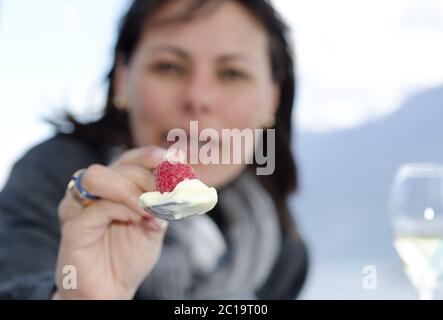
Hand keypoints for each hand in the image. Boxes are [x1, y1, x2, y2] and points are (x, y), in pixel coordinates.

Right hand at [54, 146, 167, 298]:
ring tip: (151, 208)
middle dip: (150, 178)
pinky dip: (125, 209)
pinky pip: (99, 207)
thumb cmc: (129, 256)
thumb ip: (163, 203)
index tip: (175, 159)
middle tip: (169, 194)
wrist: (110, 290)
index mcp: (115, 186)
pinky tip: (142, 219)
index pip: (131, 158)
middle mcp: (94, 191)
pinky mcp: (73, 225)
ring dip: (131, 189)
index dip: (152, 155)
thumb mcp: (155, 225)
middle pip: (120, 165)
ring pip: (100, 177)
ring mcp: (79, 205)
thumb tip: (180, 181)